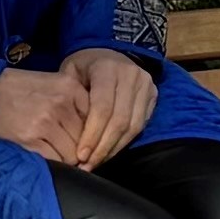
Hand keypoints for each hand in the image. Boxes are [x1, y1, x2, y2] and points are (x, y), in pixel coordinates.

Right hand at [0, 51, 156, 165]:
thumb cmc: (21, 90)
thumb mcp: (54, 84)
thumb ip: (77, 103)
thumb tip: (96, 135)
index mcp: (70, 88)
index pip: (96, 121)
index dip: (90, 136)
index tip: (84, 143)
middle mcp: (60, 105)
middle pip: (85, 141)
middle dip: (78, 150)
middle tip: (66, 150)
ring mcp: (45, 123)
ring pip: (72, 155)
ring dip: (65, 159)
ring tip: (51, 150)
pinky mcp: (30, 140)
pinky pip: (54, 161)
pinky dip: (52, 163)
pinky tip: (42, 154)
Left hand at [58, 47, 157, 164]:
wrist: (108, 52)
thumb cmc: (83, 67)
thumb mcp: (69, 74)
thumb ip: (70, 99)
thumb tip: (65, 136)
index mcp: (107, 68)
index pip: (102, 108)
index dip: (92, 134)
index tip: (80, 155)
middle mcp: (131, 75)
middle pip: (120, 120)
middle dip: (103, 147)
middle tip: (87, 166)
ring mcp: (146, 85)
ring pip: (133, 126)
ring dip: (114, 149)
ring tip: (96, 163)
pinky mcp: (153, 95)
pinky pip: (141, 126)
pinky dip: (124, 142)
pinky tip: (109, 153)